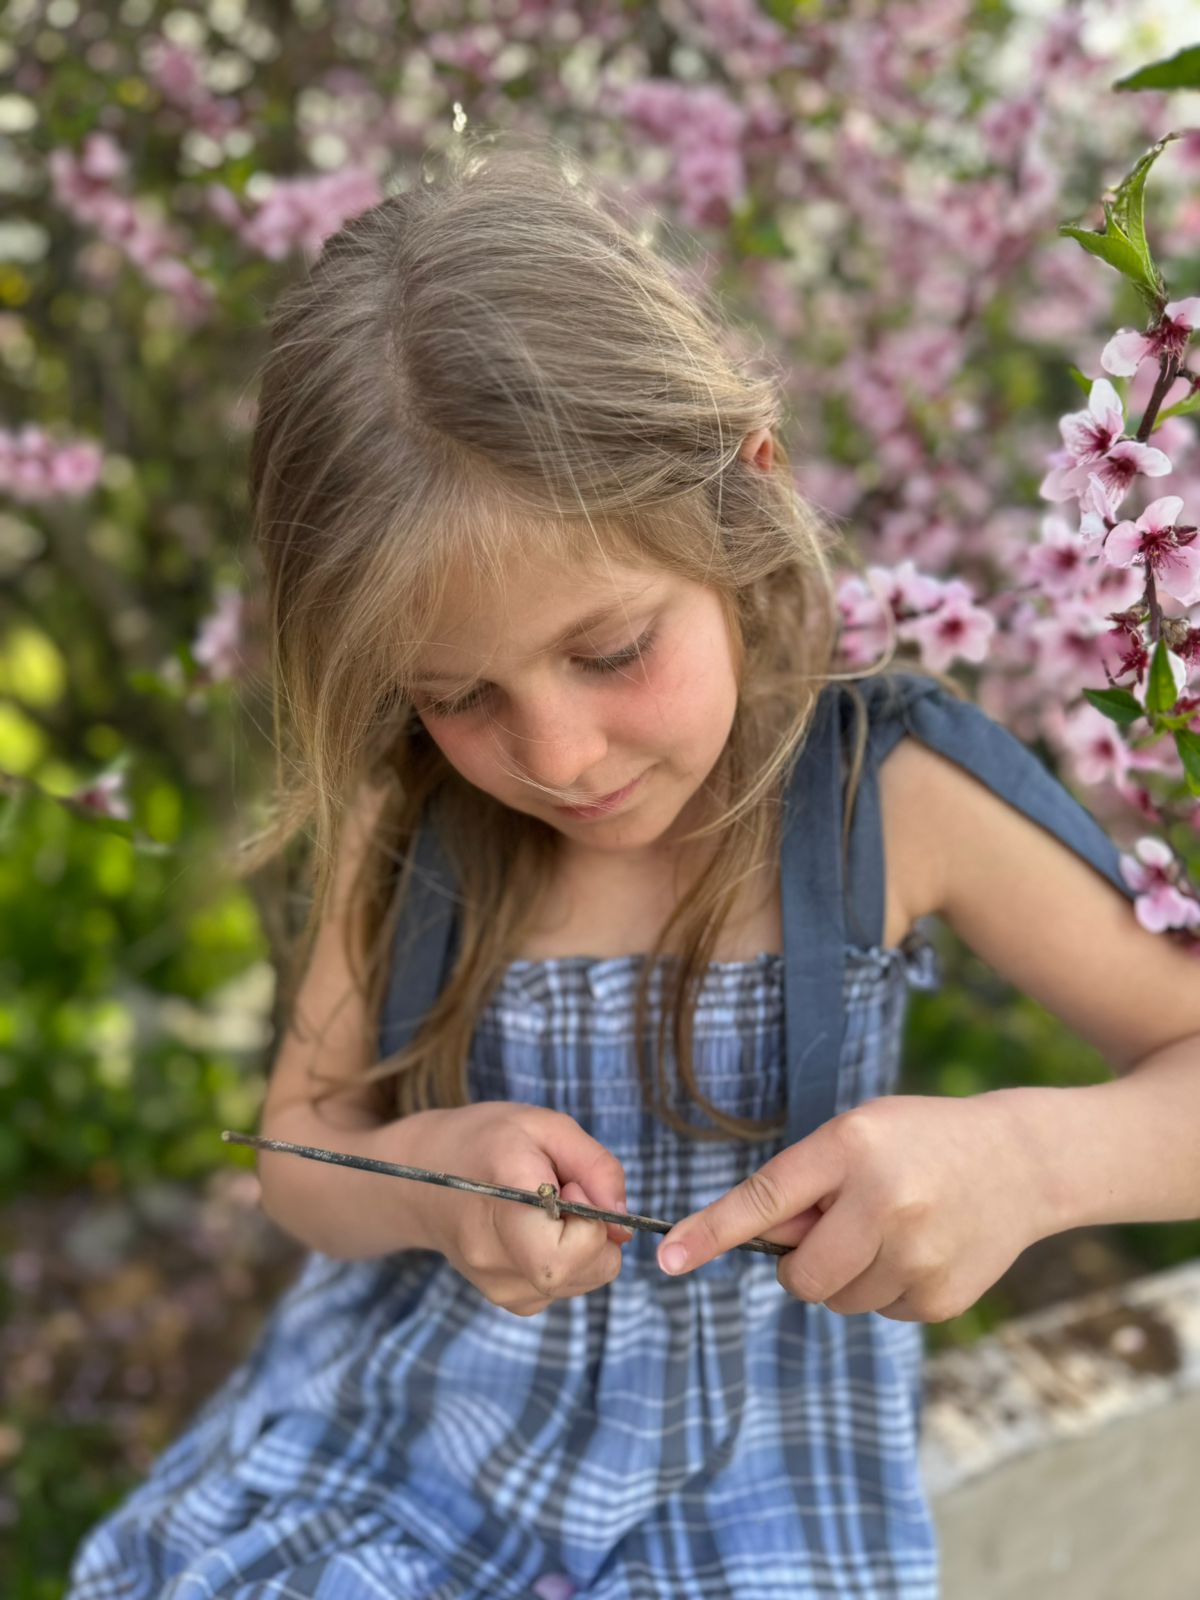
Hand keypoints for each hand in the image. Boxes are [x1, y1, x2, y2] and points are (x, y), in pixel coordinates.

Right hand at [415, 1101, 632, 1315]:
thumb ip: (596, 1166)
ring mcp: (497, 1286)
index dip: (590, 1220)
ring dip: (585, 1245)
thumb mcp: (544, 1125)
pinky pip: (566, 1287)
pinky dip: (571, 1260)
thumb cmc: (485, 1140)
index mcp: (501, 1205)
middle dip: (598, 1233)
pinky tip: (540, 1229)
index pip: (565, 1256)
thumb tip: (624, 1222)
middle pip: (584, 1272)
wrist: (419, 1177)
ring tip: (546, 1208)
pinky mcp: (508, 1299)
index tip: (570, 1183)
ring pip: (582, 1281)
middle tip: (565, 1192)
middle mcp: (493, 1257)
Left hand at [653, 1093, 1046, 1322]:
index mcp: (852, 1148)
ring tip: (889, 1226)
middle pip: (801, 1274)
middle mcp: (886, 1202)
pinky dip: (886, 1287)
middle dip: (800, 1263)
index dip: (712, 1231)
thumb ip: (804, 1184)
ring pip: (839, 1299)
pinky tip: (919, 1247)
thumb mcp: (857, 1134)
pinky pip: (880, 1311)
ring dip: (847, 1274)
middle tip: (831, 1228)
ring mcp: (918, 1255)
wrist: (1019, 1162)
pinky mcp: (941, 1298)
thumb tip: (760, 1246)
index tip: (668, 1258)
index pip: (765, 1199)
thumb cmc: (917, 1140)